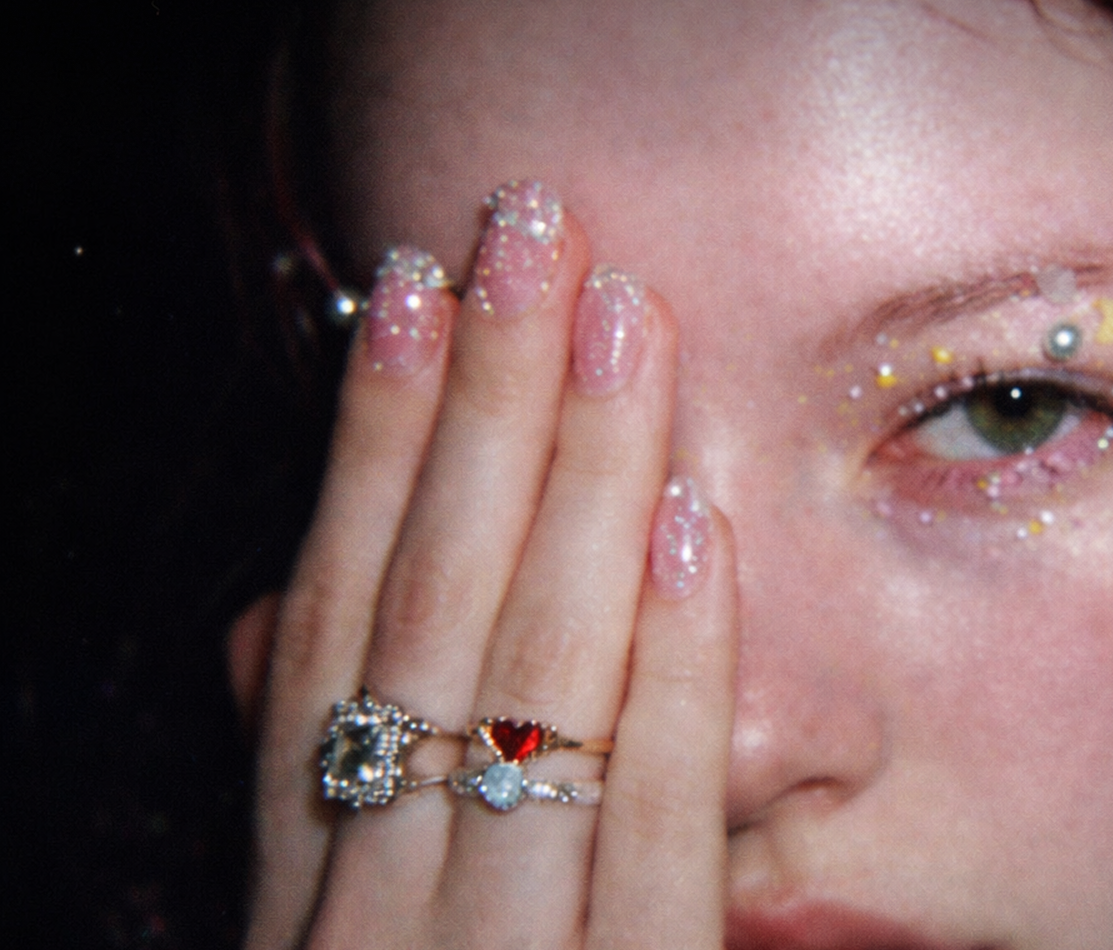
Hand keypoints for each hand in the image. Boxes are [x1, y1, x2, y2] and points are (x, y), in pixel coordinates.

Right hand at [237, 181, 734, 948]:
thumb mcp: (346, 935)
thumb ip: (336, 801)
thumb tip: (274, 621)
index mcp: (302, 884)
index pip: (328, 621)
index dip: (364, 442)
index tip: (407, 289)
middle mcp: (367, 914)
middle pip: (427, 611)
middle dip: (482, 404)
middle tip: (533, 236)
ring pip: (536, 682)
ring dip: (585, 478)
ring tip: (623, 317)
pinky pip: (657, 826)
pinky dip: (673, 667)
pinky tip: (699, 524)